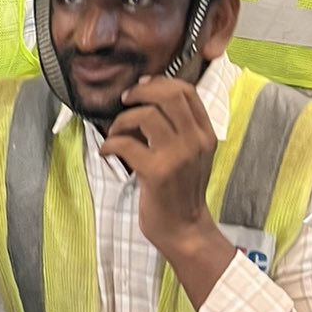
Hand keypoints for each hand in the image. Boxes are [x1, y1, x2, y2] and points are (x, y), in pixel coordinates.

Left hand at [100, 76, 217, 252]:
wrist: (184, 229)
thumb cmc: (180, 191)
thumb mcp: (190, 155)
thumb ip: (177, 129)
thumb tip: (145, 99)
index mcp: (205, 134)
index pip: (186, 91)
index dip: (159, 83)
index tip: (141, 87)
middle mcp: (195, 141)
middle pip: (168, 95)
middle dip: (140, 92)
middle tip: (124, 101)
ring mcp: (178, 156)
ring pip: (145, 115)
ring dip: (121, 121)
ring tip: (115, 134)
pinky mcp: (157, 173)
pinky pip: (126, 144)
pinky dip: (110, 144)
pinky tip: (107, 151)